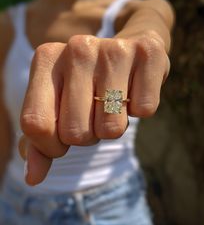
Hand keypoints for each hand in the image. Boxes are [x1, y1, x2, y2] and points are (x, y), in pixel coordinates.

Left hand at [20, 31, 169, 184]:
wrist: (130, 46)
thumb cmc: (88, 84)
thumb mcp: (58, 107)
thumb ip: (40, 142)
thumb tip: (33, 178)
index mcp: (47, 58)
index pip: (36, 125)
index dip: (51, 146)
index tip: (63, 138)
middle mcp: (78, 48)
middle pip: (75, 133)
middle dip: (88, 135)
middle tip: (95, 113)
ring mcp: (115, 49)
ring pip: (111, 127)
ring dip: (113, 125)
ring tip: (114, 101)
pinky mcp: (149, 53)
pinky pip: (144, 110)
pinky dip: (139, 109)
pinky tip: (135, 88)